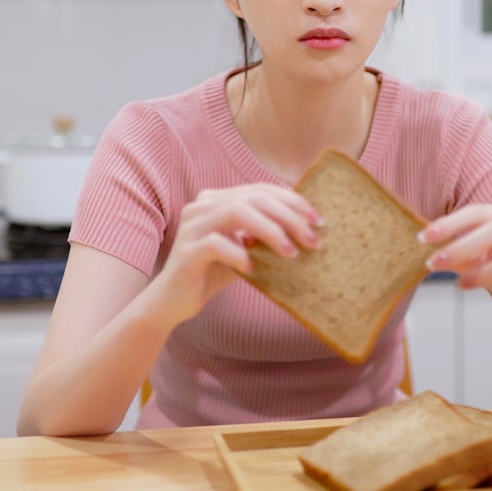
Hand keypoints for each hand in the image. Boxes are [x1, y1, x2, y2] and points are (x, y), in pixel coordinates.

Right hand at [149, 184, 322, 323]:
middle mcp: (202, 206)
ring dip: (270, 231)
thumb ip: (263, 235)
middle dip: (288, 216)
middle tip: (312, 238)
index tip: (318, 219)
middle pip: (253, 198)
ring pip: (236, 212)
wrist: (173, 301)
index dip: (291, 201)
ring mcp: (192, 227)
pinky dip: (239, 254)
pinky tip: (253, 269)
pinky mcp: (186, 252)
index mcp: (217, 200)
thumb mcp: (244, 249)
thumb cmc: (213, 272)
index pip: (260, 189)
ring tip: (290, 253)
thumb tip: (307, 229)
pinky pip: (216, 244)